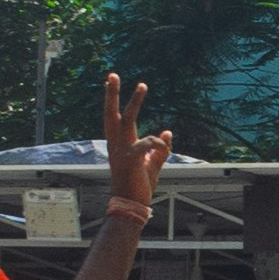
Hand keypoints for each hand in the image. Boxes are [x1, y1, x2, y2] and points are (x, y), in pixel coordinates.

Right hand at [100, 70, 176, 222]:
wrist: (131, 205)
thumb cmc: (139, 186)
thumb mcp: (152, 165)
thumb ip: (160, 149)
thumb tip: (167, 132)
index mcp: (120, 144)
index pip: (116, 118)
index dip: (114, 100)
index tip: (112, 82)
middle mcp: (117, 144)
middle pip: (112, 114)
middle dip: (111, 94)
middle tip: (112, 75)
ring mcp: (121, 152)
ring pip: (126, 120)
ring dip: (134, 102)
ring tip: (141, 85)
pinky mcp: (130, 161)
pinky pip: (144, 144)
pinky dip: (156, 143)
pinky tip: (163, 144)